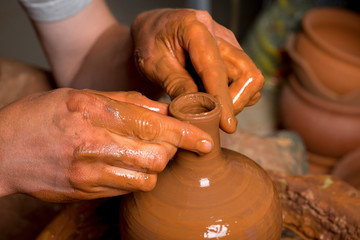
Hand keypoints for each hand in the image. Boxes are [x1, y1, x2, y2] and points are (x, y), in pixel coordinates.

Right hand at [0, 89, 212, 201]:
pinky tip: (126, 165)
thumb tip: (164, 110)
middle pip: (158, 157)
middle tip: (166, 141)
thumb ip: (128, 102)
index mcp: (95, 112)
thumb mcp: (83, 95)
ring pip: (147, 178)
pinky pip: (128, 189)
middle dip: (171, 151)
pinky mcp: (86, 192)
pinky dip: (137, 177)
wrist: (4, 150)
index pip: (154, 126)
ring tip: (144, 153)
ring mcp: (89, 173)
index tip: (206, 140)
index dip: (187, 134)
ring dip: (155, 166)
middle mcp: (94, 144)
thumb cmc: (44, 115)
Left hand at [131, 9, 263, 132]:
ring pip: (250, 77)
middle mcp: (219, 33)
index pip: (216, 68)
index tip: (226, 124)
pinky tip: (212, 98)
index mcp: (194, 27)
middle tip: (214, 118)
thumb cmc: (150, 43)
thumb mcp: (153, 66)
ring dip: (236, 99)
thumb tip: (198, 111)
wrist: (154, 30)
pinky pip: (244, 79)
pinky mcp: (232, 53)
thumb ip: (176, 85)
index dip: (223, 99)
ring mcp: (229, 43)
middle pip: (247, 72)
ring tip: (210, 107)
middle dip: (235, 101)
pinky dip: (234, 94)